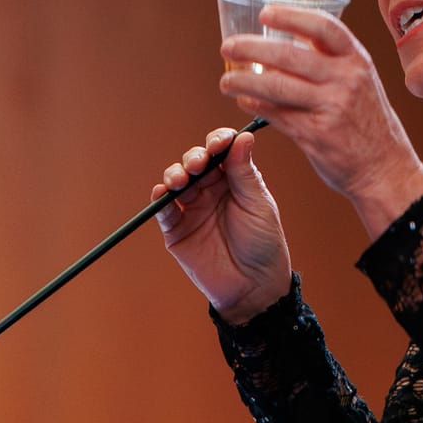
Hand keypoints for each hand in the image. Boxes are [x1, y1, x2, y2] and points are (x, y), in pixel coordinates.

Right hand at [152, 127, 291, 323]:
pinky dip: (159, 199)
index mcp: (234, 179)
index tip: (220, 142)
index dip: (217, 141)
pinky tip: (163, 194)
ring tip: (181, 180)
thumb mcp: (258, 205)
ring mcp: (192, 209)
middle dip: (194, 157)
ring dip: (175, 174)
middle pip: (195, 161)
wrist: (254, 286)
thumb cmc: (263, 243)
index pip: (221, 150)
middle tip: (198, 164)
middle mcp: (211, 189)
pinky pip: (163, 211)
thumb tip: (243, 136)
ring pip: (176, 181)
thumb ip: (245, 173)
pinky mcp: (177, 230)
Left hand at [219, 5, 422, 237]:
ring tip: (226, 80)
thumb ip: (331, 60)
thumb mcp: (361, 81)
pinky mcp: (315, 134)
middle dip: (251, 48)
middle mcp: (346, 79)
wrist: (384, 168)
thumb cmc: (368, 122)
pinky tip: (243, 101)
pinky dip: (255, 105)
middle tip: (227, 47)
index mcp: (357, 60)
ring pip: (276, 85)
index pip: (323, 26)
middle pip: (289, 54)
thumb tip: (289, 37)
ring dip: (243, 80)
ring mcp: (330, 107)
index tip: (264, 13)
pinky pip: (276, 114)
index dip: (291, 16)